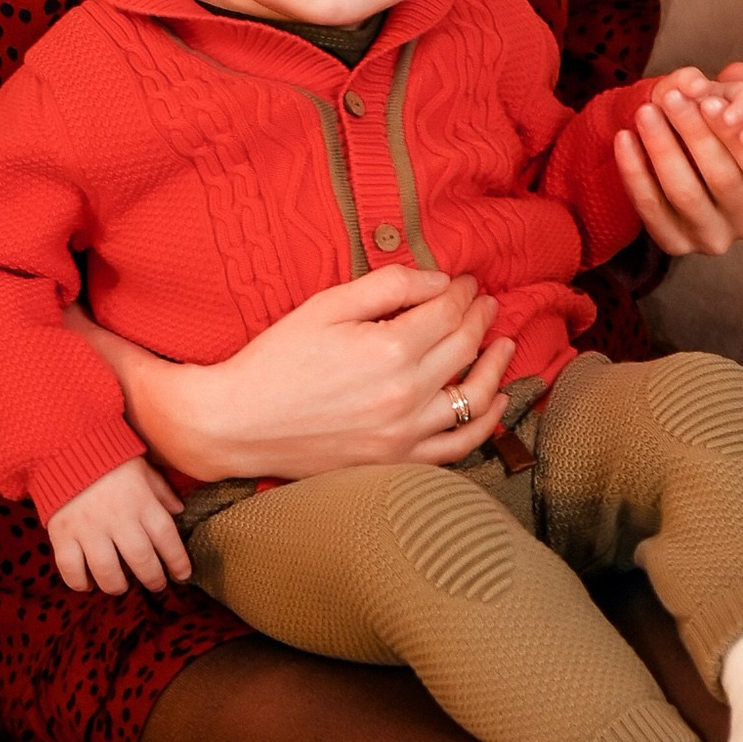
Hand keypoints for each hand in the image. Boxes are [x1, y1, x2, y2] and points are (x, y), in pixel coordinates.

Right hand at [47, 456, 190, 596]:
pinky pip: (71, 568)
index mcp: (140, 501)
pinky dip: (80, 582)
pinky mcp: (62, 533)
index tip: (183, 574)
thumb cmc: (108, 457)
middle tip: (156, 585)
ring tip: (122, 586)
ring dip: (118, 586)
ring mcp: (88, 528)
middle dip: (153, 579)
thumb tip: (179, 510)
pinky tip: (88, 584)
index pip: (166, 538)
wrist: (64, 445)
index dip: (177, 561)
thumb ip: (161, 491)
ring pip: (107, 572)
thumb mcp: (142, 468)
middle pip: (141, 561)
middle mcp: (117, 518)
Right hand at [75, 266, 514, 479]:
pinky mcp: (397, 461)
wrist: (238, 423)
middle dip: (480, 318)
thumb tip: (437, 280)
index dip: (462, 291)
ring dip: (497, 366)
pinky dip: (485, 423)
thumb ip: (386, 286)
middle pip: (465, 347)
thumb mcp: (325, 306)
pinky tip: (494, 402)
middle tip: (485, 302)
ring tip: (504, 344)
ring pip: (474, 397)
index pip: (448, 312)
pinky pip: (459, 446)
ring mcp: (405, 434)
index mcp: (389, 350)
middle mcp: (406, 395)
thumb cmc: (276, 360)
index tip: (465, 281)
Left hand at [616, 61, 742, 259]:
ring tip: (645, 112)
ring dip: (662, 148)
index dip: (732, 132)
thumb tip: (739, 71)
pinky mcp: (677, 244)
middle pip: (723, 176)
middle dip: (694, 132)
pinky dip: (634, 171)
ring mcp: (715, 238)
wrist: (686, 176)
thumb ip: (737, 93)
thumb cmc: (718, 140)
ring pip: (685, 192)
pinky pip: (651, 207)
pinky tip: (624, 138)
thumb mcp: (732, 115)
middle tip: (671, 97)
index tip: (707, 100)